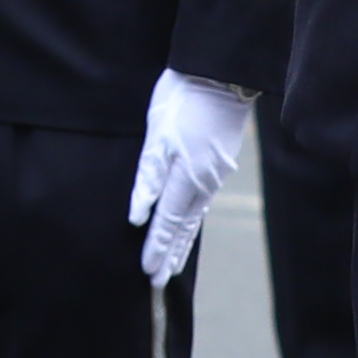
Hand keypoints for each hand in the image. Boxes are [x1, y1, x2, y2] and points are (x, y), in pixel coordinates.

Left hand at [129, 70, 253, 286]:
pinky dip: (193, 219)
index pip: (168, 223)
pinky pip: (203, 201)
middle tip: (159, 280)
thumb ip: (147, 177)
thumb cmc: (181, 102)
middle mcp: (204, 183)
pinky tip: (189, 224)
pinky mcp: (219, 163)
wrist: (220, 77)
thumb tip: (137, 216)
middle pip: (184, 227)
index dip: (157, 249)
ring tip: (174, 262)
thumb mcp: (156, 136)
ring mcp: (215, 174)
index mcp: (187, 178)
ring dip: (183, 241)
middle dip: (171, 255)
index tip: (148, 272)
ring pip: (195, 216)